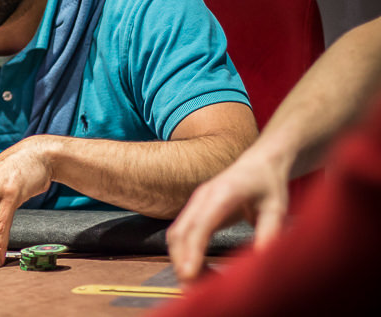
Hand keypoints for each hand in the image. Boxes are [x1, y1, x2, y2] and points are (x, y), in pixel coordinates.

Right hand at [165, 145, 290, 282]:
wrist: (260, 162)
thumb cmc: (269, 184)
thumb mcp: (277, 208)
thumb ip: (269, 233)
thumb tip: (261, 262)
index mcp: (223, 193)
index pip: (200, 225)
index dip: (192, 251)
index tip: (189, 274)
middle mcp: (203, 197)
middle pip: (180, 232)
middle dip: (181, 262)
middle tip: (192, 289)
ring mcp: (196, 202)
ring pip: (176, 235)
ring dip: (181, 260)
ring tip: (196, 285)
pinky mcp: (195, 210)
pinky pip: (181, 234)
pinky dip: (184, 253)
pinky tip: (198, 270)